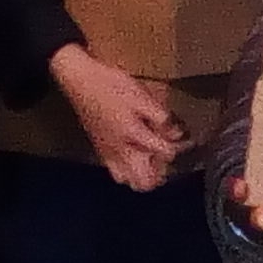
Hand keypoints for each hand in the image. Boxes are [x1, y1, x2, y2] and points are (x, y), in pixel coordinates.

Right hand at [51, 45, 184, 191]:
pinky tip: (133, 158)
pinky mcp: (99, 149)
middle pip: (142, 181)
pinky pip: (114, 171)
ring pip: (126, 180)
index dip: (176, 148)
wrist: (79, 81)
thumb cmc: (110, 84)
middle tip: (165, 158)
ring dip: (142, 175)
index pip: (163, 152)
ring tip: (150, 162)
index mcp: (133, 134)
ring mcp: (107, 152)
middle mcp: (119, 149)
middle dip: (159, 174)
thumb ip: (159, 116)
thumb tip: (174, 131)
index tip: (182, 141)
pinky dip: (126, 171)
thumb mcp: (140, 94)